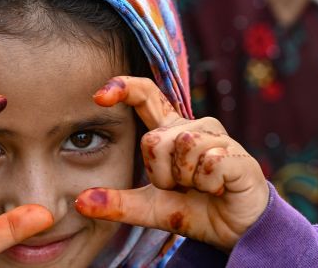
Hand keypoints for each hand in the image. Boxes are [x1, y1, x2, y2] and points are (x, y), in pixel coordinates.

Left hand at [75, 77, 268, 250]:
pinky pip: (208, 163)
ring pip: (182, 147)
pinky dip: (207, 185)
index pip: (146, 95)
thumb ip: (119, 203)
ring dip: (185, 179)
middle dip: (160, 174)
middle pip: (154, 139)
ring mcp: (217, 137)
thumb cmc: (194, 210)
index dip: (124, 88)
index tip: (99, 96)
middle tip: (180, 187)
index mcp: (170, 132)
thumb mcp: (150, 208)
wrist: (234, 229)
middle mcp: (192, 127)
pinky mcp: (236, 153)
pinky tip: (218, 188)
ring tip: (200, 187)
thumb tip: (80, 202)